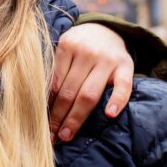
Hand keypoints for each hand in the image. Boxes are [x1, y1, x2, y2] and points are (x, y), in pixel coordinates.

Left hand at [49, 23, 133, 141]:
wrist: (106, 30)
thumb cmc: (79, 48)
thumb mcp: (65, 50)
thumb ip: (56, 72)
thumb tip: (39, 105)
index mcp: (68, 46)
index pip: (56, 83)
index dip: (48, 106)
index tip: (41, 125)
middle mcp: (87, 52)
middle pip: (70, 91)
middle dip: (59, 117)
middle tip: (52, 137)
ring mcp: (108, 59)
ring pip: (89, 93)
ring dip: (77, 118)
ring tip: (67, 134)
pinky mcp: (126, 66)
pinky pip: (123, 86)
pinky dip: (117, 100)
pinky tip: (109, 115)